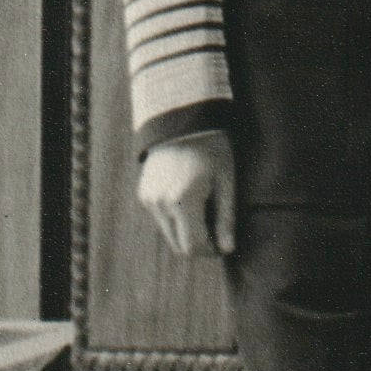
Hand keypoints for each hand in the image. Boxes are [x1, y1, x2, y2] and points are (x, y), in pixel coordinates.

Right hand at [140, 133, 237, 257]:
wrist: (182, 119)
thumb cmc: (212, 148)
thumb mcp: (226, 182)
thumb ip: (226, 218)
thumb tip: (227, 249)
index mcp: (182, 201)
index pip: (192, 247)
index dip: (210, 251)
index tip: (223, 242)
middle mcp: (159, 203)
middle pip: (178, 245)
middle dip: (199, 242)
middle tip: (217, 227)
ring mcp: (148, 199)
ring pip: (169, 233)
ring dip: (187, 230)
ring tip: (205, 208)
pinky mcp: (143, 193)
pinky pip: (161, 218)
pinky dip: (176, 218)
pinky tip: (191, 198)